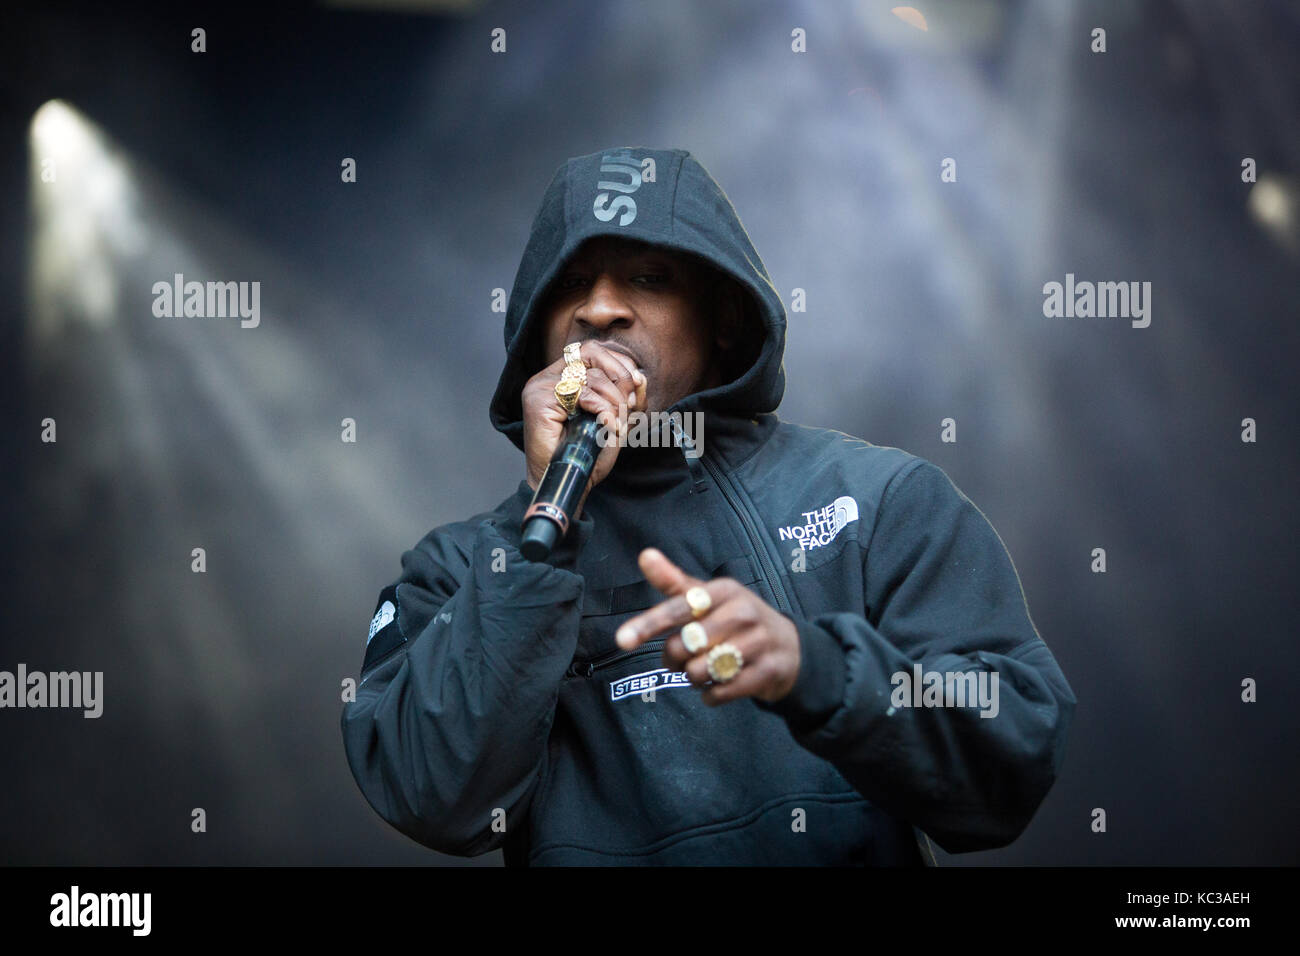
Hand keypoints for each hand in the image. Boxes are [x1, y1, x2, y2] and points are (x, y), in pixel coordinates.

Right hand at [521, 342, 646, 513]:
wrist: (569, 481)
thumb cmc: (588, 453)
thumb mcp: (615, 418)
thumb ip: (627, 396)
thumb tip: (639, 376)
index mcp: (564, 377)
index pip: (593, 350)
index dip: (619, 362)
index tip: (636, 385)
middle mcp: (549, 377)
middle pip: (591, 353)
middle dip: (620, 378)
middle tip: (629, 404)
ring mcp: (540, 386)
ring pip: (590, 375)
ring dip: (613, 400)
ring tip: (614, 422)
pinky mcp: (538, 400)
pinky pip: (580, 393)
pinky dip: (601, 408)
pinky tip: (605, 424)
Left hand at [615, 547, 801, 705]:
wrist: (790, 647)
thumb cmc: (736, 619)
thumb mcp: (709, 597)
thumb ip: (674, 581)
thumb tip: (644, 554)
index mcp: (723, 591)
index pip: (678, 608)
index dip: (648, 624)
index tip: (622, 640)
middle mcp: (743, 613)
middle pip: (684, 646)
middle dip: (675, 658)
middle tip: (686, 656)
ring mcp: (758, 643)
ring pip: (699, 671)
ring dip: (693, 678)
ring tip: (706, 668)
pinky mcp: (767, 672)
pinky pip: (719, 693)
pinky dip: (710, 694)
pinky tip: (719, 684)